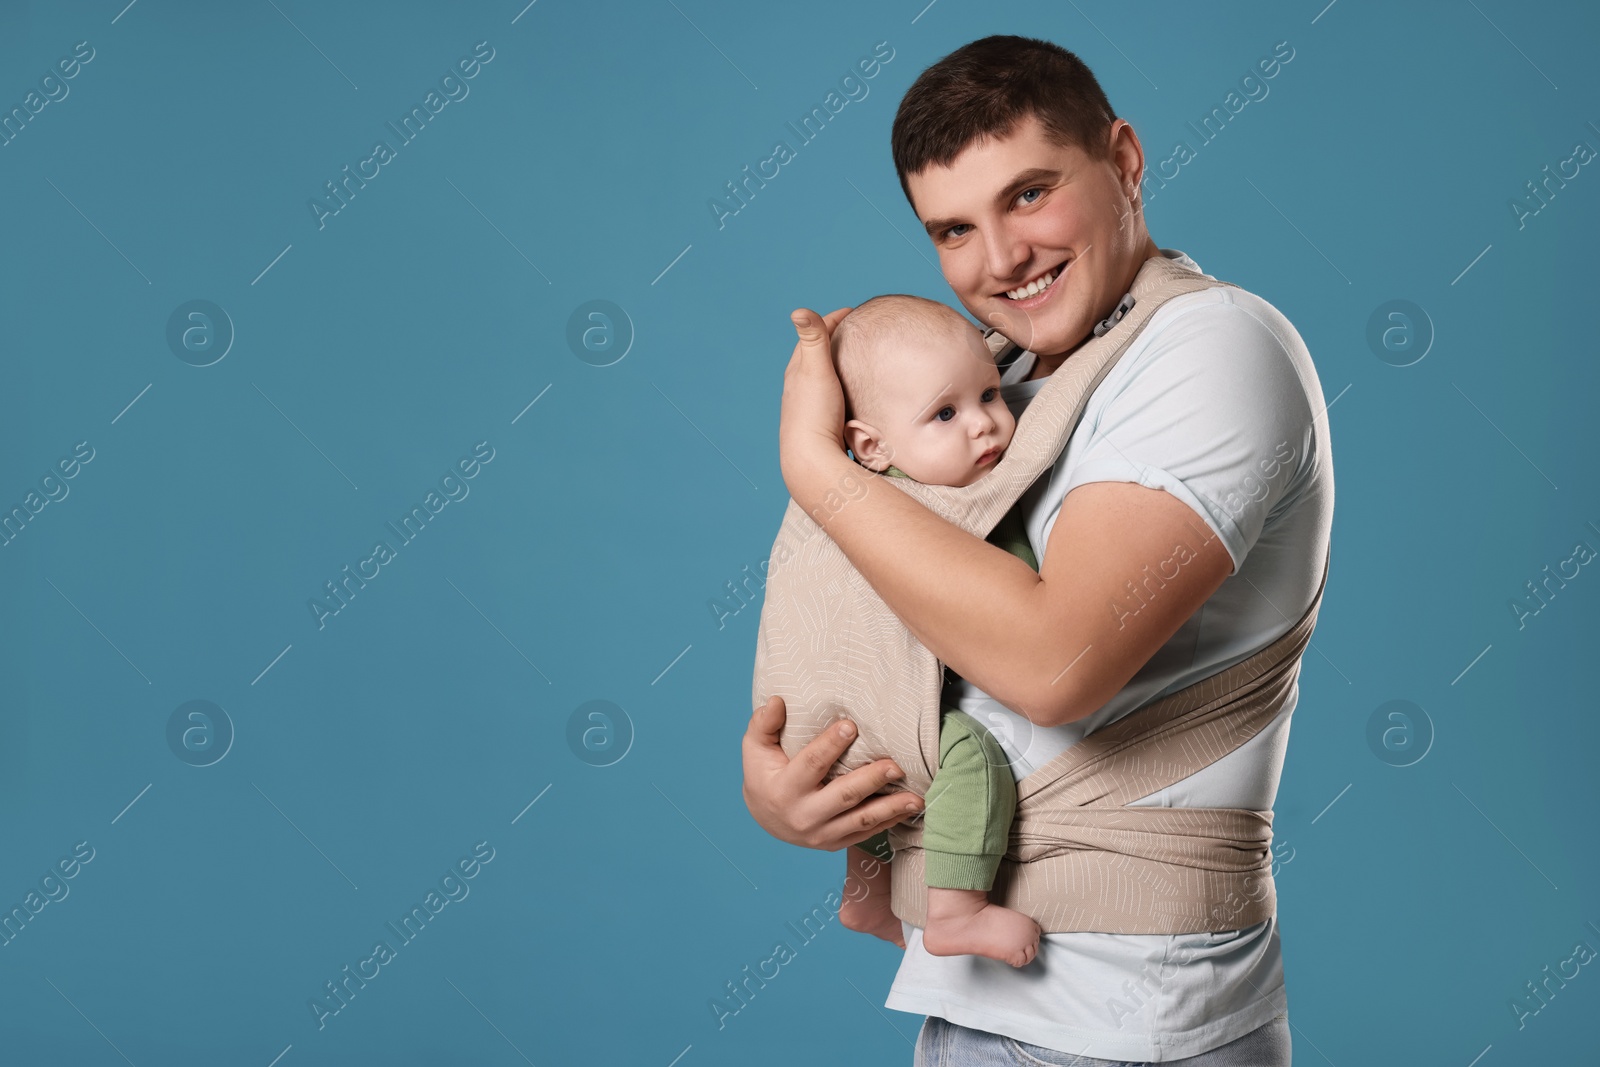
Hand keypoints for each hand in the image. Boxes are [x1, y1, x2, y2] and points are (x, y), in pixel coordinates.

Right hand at [741, 694, 922, 851]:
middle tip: (896, 765)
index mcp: (784, 790)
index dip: (831, 745)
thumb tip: (776, 701)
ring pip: (861, 820)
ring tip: (916, 797)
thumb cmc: (764, 775)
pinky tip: (909, 810)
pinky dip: (889, 822)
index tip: (852, 725)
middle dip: (871, 780)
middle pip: (843, 795)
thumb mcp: (755, 748)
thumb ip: (764, 724)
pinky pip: (866, 833)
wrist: (765, 819)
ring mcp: (820, 834)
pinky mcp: (834, 843)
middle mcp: (803, 816)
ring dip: (891, 807)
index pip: (811, 764)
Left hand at [778, 307, 853, 509]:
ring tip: (856, 358)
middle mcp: (797, 388)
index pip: (813, 335)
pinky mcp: (819, 424)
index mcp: (796, 371)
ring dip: (837, 365)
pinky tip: (853, 394)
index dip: (832, 319)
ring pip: (822, 378)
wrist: (811, 460)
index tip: (853, 311)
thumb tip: (798, 310)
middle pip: (815, 355)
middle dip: (834, 339)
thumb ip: (813, 340)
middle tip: (856, 331)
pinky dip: (841, 386)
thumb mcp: (816, 371)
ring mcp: (807, 407)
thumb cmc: (815, 413)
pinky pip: (831, 397)